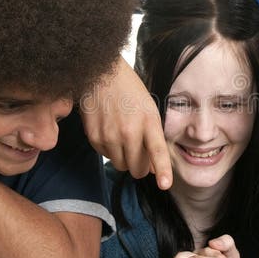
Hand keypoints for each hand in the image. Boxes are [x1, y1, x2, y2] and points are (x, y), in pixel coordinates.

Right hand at [79, 56, 171, 189]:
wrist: (100, 73)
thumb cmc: (129, 92)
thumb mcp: (149, 110)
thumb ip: (152, 138)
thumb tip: (151, 169)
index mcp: (148, 121)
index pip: (157, 150)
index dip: (162, 170)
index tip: (165, 184)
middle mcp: (128, 130)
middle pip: (136, 168)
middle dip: (140, 166)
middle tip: (139, 153)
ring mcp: (109, 135)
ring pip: (120, 165)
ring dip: (124, 158)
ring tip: (123, 136)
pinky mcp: (93, 137)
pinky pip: (105, 156)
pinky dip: (109, 149)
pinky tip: (109, 130)